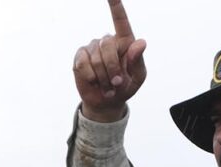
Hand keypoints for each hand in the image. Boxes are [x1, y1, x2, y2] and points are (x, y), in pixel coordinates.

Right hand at [73, 0, 146, 122]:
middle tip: (116, 83)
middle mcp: (107, 41)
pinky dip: (90, 76)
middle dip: (112, 68)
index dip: (116, 5)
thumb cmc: (125, 86)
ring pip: (96, 58)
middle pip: (107, 46)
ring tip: (107, 86)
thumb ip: (138, 60)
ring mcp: (92, 47)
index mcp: (124, 41)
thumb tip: (140, 43)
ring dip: (103, 77)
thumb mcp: (138, 77)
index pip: (120, 20)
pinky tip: (94, 81)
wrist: (107, 102)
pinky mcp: (80, 57)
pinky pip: (83, 63)